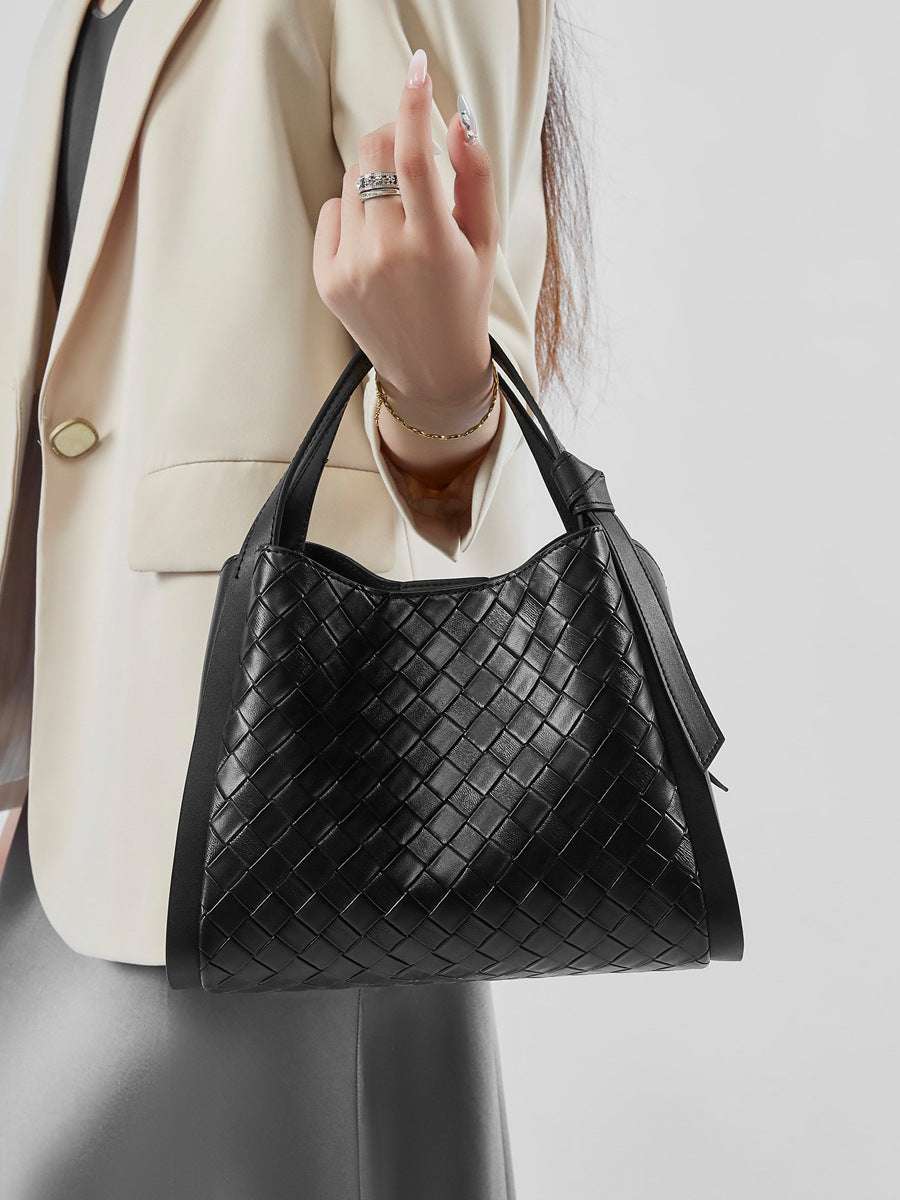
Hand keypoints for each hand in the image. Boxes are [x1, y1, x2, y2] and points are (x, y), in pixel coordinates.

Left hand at [313, 50, 500, 459]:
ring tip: (400, 219)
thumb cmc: (465, 297)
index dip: (414, 105)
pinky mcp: (327, 279)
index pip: (417, 157)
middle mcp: (387, 255)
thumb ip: (476, 175)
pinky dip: (352, 213)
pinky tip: (375, 243)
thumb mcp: (485, 240)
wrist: (431, 369)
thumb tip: (455, 119)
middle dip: (394, 138)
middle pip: (374, 154)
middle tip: (413, 154)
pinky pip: (331, 211)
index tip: (417, 71)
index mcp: (434, 245)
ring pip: (351, 180)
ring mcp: (351, 268)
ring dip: (376, 181)